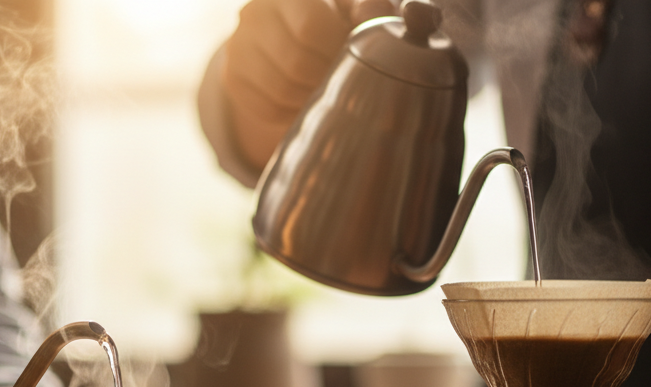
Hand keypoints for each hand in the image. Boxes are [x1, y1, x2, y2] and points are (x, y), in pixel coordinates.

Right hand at [222, 0, 395, 170]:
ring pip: (279, 89)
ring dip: (310, 97)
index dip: (336, 50)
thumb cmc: (336, 18)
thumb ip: (379, 11)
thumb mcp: (357, 7)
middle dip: (325, 77)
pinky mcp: (231, 75)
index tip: (350, 56)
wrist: (287, 33)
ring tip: (325, 90)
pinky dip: (290, 112)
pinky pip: (263, 108)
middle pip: (295, 63)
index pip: (311, 27)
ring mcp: (237, 43)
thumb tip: (418, 16)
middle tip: (340, 79)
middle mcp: (256, 10)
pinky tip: (304, 100)